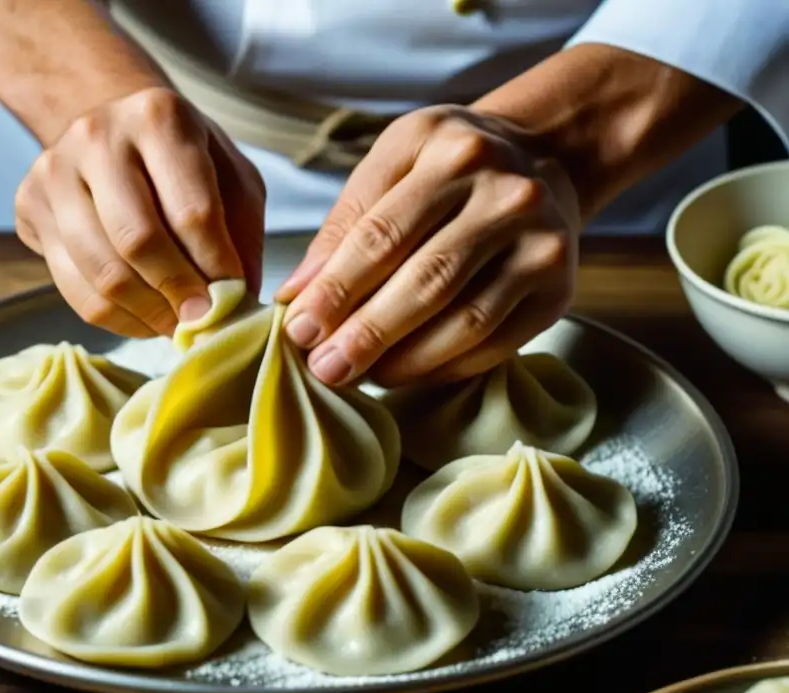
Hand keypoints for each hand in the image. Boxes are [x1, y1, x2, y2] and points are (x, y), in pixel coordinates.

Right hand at [15, 87, 265, 337]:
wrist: (114, 132)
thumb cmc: (184, 163)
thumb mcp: (232, 179)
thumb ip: (242, 234)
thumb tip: (238, 302)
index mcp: (159, 117)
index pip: (192, 211)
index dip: (216, 267)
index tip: (233, 299)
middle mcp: (97, 135)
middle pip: (138, 241)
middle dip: (178, 294)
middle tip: (202, 319)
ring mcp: (54, 169)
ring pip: (102, 272)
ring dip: (147, 313)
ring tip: (176, 324)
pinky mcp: (29, 204)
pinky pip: (73, 287)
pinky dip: (116, 318)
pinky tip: (145, 318)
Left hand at [276, 105, 579, 387]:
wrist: (547, 156)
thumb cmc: (452, 163)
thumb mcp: (395, 160)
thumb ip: (345, 222)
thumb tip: (296, 294)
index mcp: (455, 154)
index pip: (383, 235)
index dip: (337, 289)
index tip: (300, 329)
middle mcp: (508, 197)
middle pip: (427, 282)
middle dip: (368, 333)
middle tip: (325, 368)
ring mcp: (542, 247)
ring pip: (466, 321)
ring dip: (405, 360)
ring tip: (360, 377)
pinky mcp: (558, 293)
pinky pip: (494, 345)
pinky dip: (443, 368)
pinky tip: (405, 374)